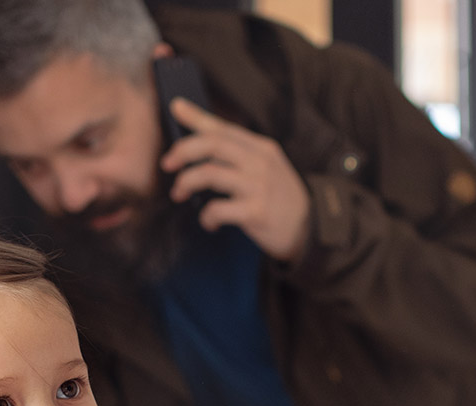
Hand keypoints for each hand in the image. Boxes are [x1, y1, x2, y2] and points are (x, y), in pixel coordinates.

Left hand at [162, 98, 311, 262]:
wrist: (309, 228)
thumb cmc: (277, 197)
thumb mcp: (264, 167)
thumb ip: (236, 153)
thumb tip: (200, 141)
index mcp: (260, 147)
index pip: (223, 127)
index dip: (196, 116)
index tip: (174, 107)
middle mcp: (260, 161)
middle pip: (213, 145)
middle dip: (183, 151)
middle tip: (167, 164)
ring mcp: (259, 186)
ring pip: (210, 174)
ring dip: (186, 183)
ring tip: (180, 193)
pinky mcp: (256, 211)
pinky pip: (218, 209)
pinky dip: (206, 216)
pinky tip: (209, 222)